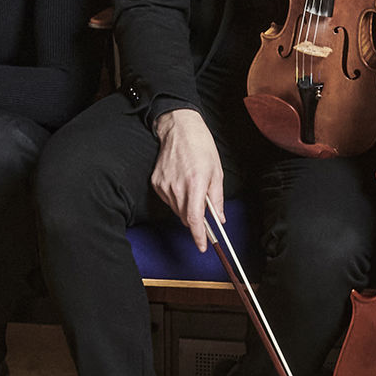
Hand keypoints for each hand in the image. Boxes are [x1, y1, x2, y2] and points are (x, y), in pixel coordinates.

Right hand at [149, 108, 227, 252]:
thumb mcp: (216, 172)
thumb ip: (217, 198)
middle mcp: (177, 187)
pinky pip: (168, 200)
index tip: (203, 246)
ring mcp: (164, 185)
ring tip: (192, 187)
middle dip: (196, 219)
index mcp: (195, 183)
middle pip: (185, 217)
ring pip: (177, 210)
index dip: (199, 236)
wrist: (179, 129)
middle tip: (204, 208)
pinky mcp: (156, 182)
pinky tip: (181, 182)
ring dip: (186, 208)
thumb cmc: (201, 147)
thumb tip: (220, 218)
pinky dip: (176, 198)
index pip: (195, 218)